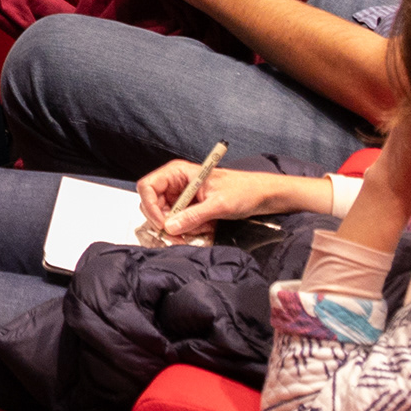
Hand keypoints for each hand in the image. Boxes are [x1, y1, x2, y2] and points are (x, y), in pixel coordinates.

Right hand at [134, 161, 322, 241]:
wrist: (262, 196)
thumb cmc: (243, 190)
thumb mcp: (218, 204)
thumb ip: (193, 216)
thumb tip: (169, 227)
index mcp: (178, 173)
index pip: (147, 187)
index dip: (150, 207)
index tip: (164, 225)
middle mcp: (176, 184)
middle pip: (153, 205)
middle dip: (167, 222)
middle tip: (180, 237)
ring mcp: (182, 197)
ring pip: (167, 218)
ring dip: (182, 228)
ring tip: (204, 228)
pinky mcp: (190, 209)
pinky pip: (180, 223)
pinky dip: (190, 230)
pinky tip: (207, 228)